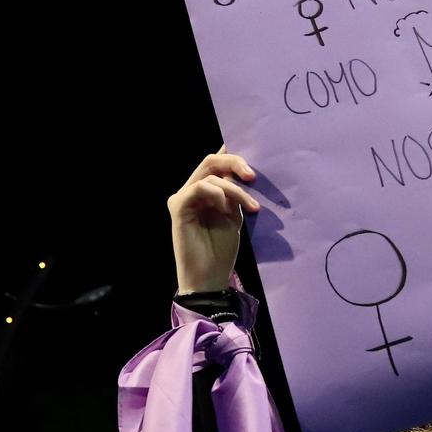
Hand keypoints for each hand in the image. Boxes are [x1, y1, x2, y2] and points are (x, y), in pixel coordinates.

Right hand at [168, 151, 259, 293]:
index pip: (215, 163)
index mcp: (205, 192)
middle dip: (235, 163)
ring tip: (249, 207)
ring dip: (234, 189)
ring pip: (210, 173)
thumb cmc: (221, 251)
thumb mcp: (234, 215)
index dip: (232, 154)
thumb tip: (242, 168)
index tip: (253, 159)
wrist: (210, 277)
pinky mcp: (178, 206)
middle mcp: (191, 191)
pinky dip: (218, 194)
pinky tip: (227, 209)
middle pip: (211, 161)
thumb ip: (234, 192)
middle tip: (253, 177)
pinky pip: (200, 187)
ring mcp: (183, 197)